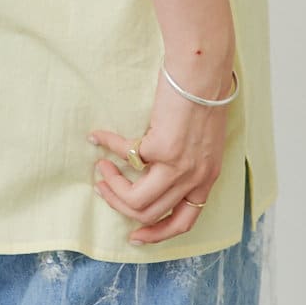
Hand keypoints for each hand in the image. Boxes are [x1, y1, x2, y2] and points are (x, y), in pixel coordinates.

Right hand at [88, 54, 231, 244]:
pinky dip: (108, 146)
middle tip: (103, 188)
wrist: (203, 69)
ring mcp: (179, 166)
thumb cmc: (202, 94)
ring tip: (101, 168)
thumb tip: (156, 167)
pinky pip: (126, 156)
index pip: (183, 221)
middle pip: (150, 213)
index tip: (136, 235)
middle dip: (120, 206)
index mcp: (207, 178)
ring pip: (136, 200)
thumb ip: (187, 159)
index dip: (157, 234)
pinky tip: (98, 137)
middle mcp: (195, 178)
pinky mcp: (162, 148)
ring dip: (112, 187)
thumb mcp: (203, 138)